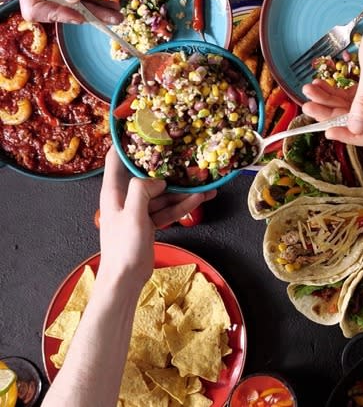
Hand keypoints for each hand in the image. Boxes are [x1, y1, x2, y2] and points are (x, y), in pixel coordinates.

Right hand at [13, 0, 122, 23]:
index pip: (34, 9)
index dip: (56, 15)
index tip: (80, 16)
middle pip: (60, 9)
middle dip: (88, 15)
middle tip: (112, 18)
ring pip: (73, 6)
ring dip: (96, 11)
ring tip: (116, 15)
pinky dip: (94, 2)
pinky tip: (110, 6)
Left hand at [97, 148, 215, 286]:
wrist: (126, 278)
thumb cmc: (123, 247)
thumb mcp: (133, 215)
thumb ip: (142, 191)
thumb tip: (157, 179)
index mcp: (114, 192)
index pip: (116, 159)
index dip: (126, 143)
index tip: (143, 128)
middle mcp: (126, 198)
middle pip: (147, 176)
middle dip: (167, 166)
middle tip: (185, 155)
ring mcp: (139, 211)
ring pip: (163, 194)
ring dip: (183, 189)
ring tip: (205, 181)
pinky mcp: (150, 222)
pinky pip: (169, 209)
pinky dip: (183, 204)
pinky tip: (201, 198)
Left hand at [302, 6, 362, 146]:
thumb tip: (356, 128)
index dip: (353, 137)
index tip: (329, 131)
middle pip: (362, 122)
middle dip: (333, 115)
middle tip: (308, 106)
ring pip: (353, 109)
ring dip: (330, 102)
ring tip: (309, 91)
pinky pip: (354, 96)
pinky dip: (337, 92)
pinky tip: (320, 85)